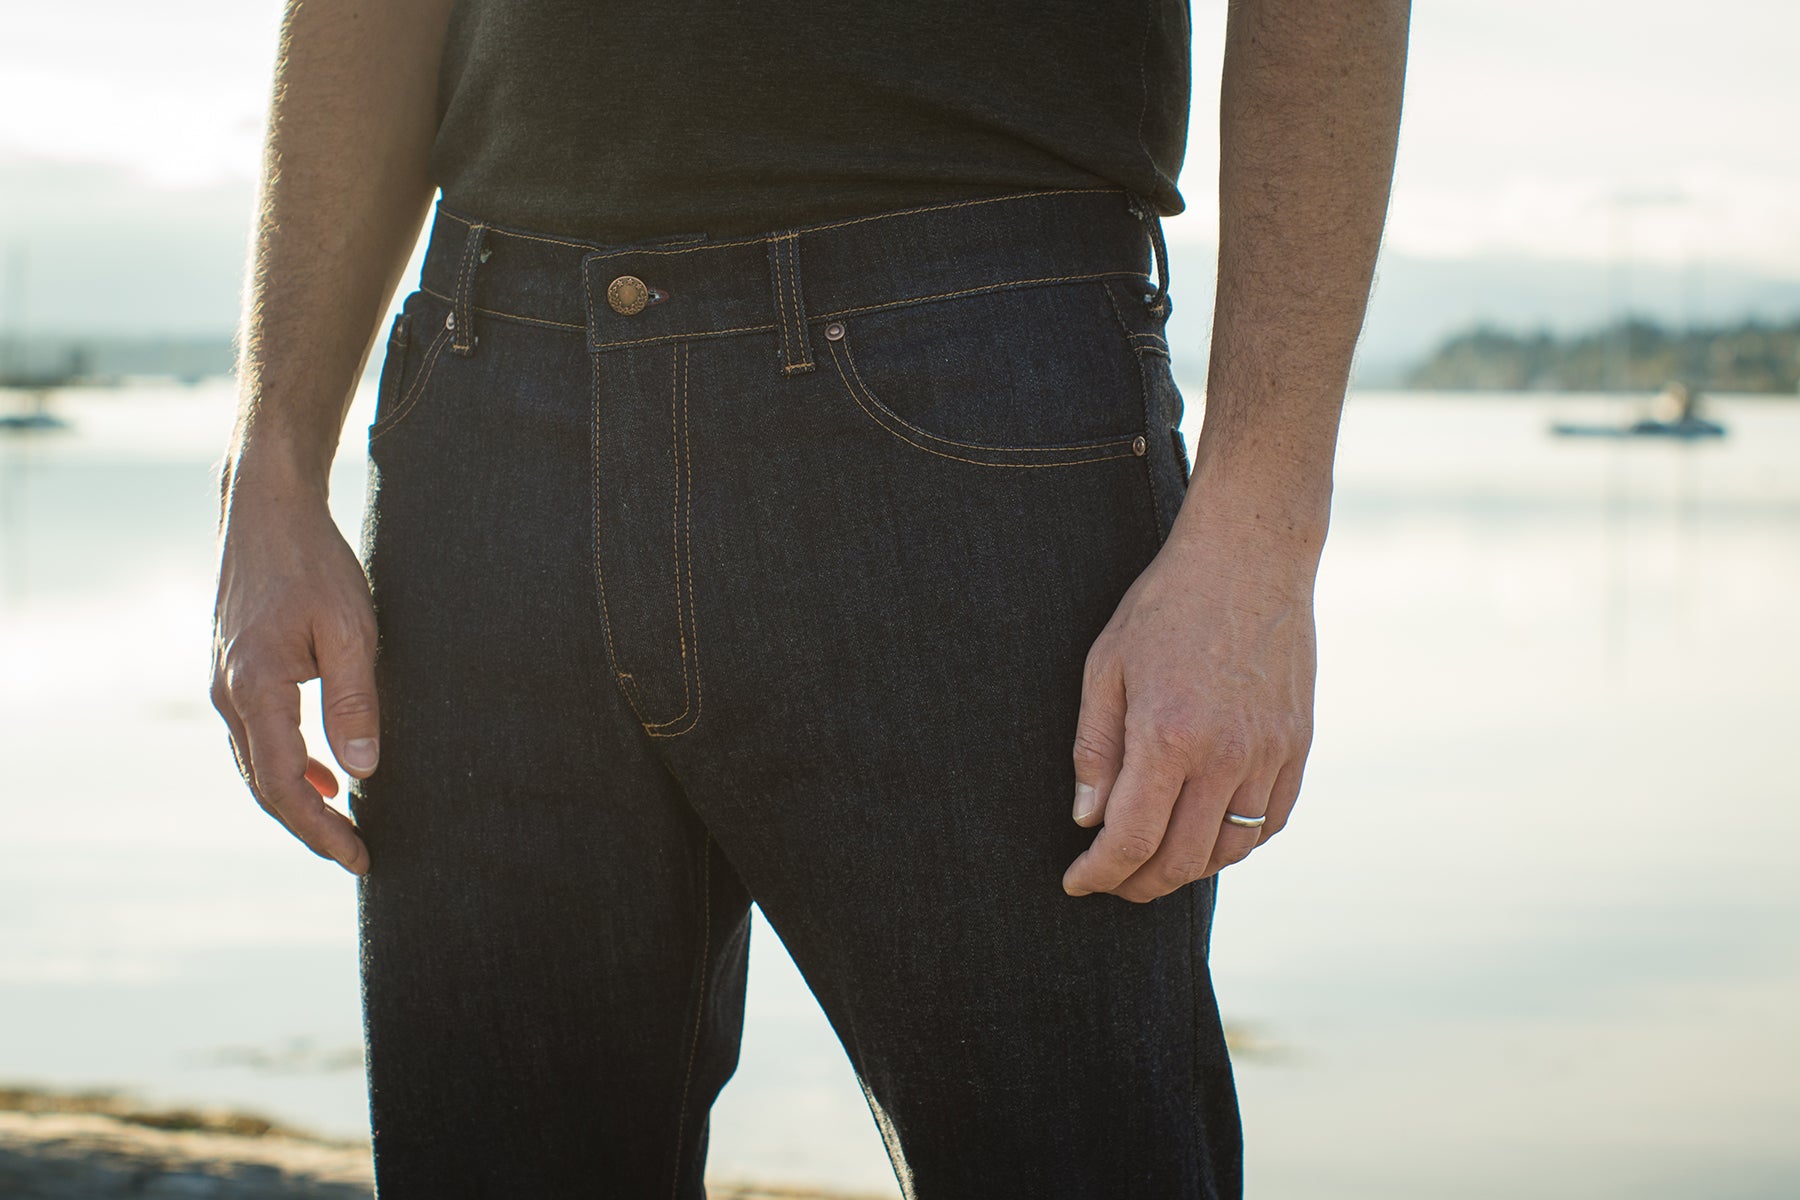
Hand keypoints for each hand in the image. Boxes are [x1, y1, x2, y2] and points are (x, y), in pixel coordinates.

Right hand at [210, 471, 377, 874]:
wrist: (265, 510)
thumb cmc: (313, 563)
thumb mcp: (351, 630)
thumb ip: (354, 702)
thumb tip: (361, 771)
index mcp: (255, 690)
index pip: (285, 785)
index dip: (320, 829)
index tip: (358, 857)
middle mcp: (229, 694)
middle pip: (265, 784)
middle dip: (310, 826)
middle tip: (356, 854)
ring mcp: (225, 683)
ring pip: (258, 763)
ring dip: (299, 798)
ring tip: (343, 825)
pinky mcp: (235, 670)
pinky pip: (259, 735)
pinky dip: (289, 764)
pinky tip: (324, 774)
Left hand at [1063, 514, 1316, 901]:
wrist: (1250, 556)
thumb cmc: (1167, 605)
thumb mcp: (1107, 667)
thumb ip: (1095, 750)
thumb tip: (1088, 820)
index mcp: (1168, 736)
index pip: (1131, 839)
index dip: (1100, 873)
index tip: (1076, 881)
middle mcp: (1226, 756)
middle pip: (1181, 860)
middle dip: (1137, 883)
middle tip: (1110, 879)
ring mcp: (1270, 754)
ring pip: (1229, 851)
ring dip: (1186, 869)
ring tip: (1153, 860)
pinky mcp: (1298, 746)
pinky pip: (1270, 822)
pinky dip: (1236, 844)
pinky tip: (1207, 835)